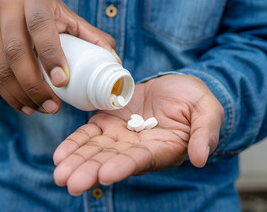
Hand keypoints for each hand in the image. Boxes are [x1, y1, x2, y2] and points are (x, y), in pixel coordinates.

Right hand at [0, 0, 118, 114]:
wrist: (26, 15)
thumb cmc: (58, 22)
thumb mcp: (78, 25)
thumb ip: (97, 41)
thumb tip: (116, 65)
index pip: (39, 26)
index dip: (50, 55)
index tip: (62, 82)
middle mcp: (9, 6)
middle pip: (16, 49)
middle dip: (34, 84)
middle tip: (53, 106)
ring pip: (1, 65)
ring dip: (21, 94)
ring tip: (42, 109)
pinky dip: (7, 94)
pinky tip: (25, 106)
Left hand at [53, 74, 223, 194]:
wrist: (176, 85)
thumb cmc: (195, 100)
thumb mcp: (208, 112)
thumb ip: (204, 134)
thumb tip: (200, 159)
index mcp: (162, 148)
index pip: (141, 160)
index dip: (123, 166)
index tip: (105, 175)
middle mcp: (138, 147)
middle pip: (112, 160)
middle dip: (90, 171)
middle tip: (69, 182)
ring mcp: (121, 135)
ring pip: (96, 150)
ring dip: (77, 160)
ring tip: (59, 171)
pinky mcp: (108, 121)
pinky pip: (89, 134)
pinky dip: (75, 143)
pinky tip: (60, 154)